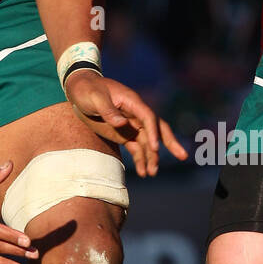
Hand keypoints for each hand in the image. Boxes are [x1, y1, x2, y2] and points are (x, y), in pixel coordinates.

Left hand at [65, 70, 187, 176]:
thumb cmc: (86, 90)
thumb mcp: (94, 97)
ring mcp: (132, 125)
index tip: (155, 148)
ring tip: (152, 173)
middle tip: (183, 155)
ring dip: (152, 157)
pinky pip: (137, 148)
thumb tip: (122, 123)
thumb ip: (108, 110)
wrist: (79, 90)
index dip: (154, 132)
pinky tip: (143, 173)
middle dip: (170, 143)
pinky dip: (141, 160)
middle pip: (158, 129)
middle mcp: (136, 114)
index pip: (149, 117)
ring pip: (148, 143)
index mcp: (132, 102)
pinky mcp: (125, 135)